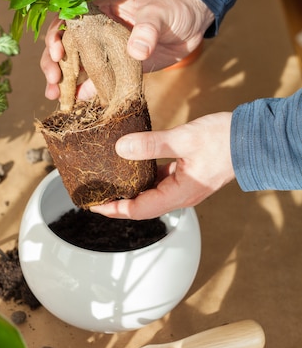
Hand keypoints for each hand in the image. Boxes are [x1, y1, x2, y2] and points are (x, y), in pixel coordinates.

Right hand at [40, 0, 214, 100]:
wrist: (193, 23)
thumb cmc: (174, 8)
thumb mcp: (160, 13)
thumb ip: (147, 29)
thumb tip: (135, 51)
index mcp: (101, 10)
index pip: (68, 18)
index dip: (56, 34)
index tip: (56, 51)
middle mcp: (97, 30)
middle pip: (65, 44)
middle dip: (53, 62)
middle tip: (53, 80)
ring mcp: (106, 51)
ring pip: (76, 65)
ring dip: (63, 80)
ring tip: (55, 96)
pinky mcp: (117, 70)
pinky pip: (97, 82)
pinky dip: (85, 92)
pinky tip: (75, 104)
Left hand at [90, 112, 234, 219]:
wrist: (253, 138)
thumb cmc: (224, 140)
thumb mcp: (184, 139)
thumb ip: (152, 144)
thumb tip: (121, 148)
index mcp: (180, 193)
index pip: (139, 210)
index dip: (114, 209)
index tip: (94, 205)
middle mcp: (181, 195)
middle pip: (142, 206)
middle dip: (118, 204)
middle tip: (95, 195)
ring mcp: (184, 186)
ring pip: (151, 194)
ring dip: (130, 190)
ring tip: (109, 181)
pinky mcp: (187, 175)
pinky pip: (160, 181)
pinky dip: (144, 176)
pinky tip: (132, 163)